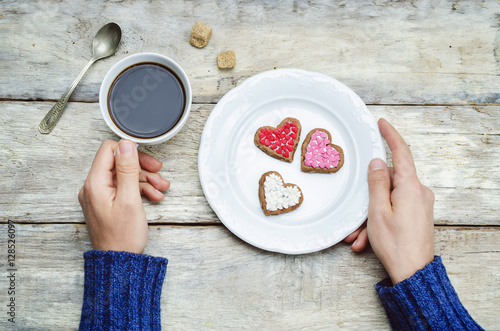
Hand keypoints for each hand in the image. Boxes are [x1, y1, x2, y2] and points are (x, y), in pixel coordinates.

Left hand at [78, 140, 169, 253]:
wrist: (120, 262)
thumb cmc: (123, 237)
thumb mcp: (130, 199)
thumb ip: (128, 170)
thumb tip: (126, 145)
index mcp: (94, 183)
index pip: (109, 150)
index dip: (130, 152)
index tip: (148, 160)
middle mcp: (93, 187)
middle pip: (118, 163)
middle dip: (141, 167)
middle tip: (159, 172)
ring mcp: (99, 196)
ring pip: (123, 176)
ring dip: (144, 179)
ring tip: (161, 189)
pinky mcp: (107, 203)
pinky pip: (123, 188)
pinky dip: (139, 190)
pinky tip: (153, 196)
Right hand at [344, 119, 434, 283]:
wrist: (413, 273)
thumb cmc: (396, 244)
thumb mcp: (377, 210)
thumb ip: (377, 182)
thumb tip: (378, 162)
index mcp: (411, 187)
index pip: (401, 152)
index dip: (390, 136)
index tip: (382, 123)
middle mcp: (419, 193)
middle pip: (389, 182)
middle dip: (368, 197)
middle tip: (355, 214)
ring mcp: (419, 205)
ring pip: (388, 199)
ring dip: (370, 215)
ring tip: (359, 235)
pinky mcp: (418, 216)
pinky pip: (394, 210)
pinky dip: (378, 221)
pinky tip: (366, 240)